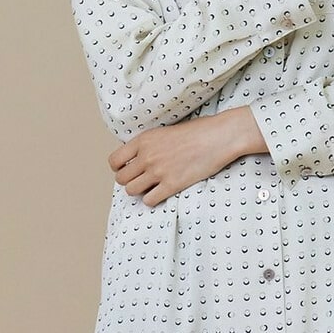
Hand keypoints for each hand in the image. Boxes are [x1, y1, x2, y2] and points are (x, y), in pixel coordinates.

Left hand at [108, 110, 255, 205]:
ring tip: (152, 187)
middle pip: (121, 179)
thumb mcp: (165, 132)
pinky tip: (162, 193)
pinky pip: (149, 200)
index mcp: (143, 140)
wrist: (219, 136)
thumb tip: (137, 159)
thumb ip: (148, 145)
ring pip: (132, 191)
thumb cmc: (197, 132)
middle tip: (141, 180)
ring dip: (140, 191)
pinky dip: (153, 200)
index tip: (128, 170)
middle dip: (129, 181)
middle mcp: (147, 156)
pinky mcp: (172, 185)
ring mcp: (159, 171)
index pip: (114, 161)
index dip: (119, 168)